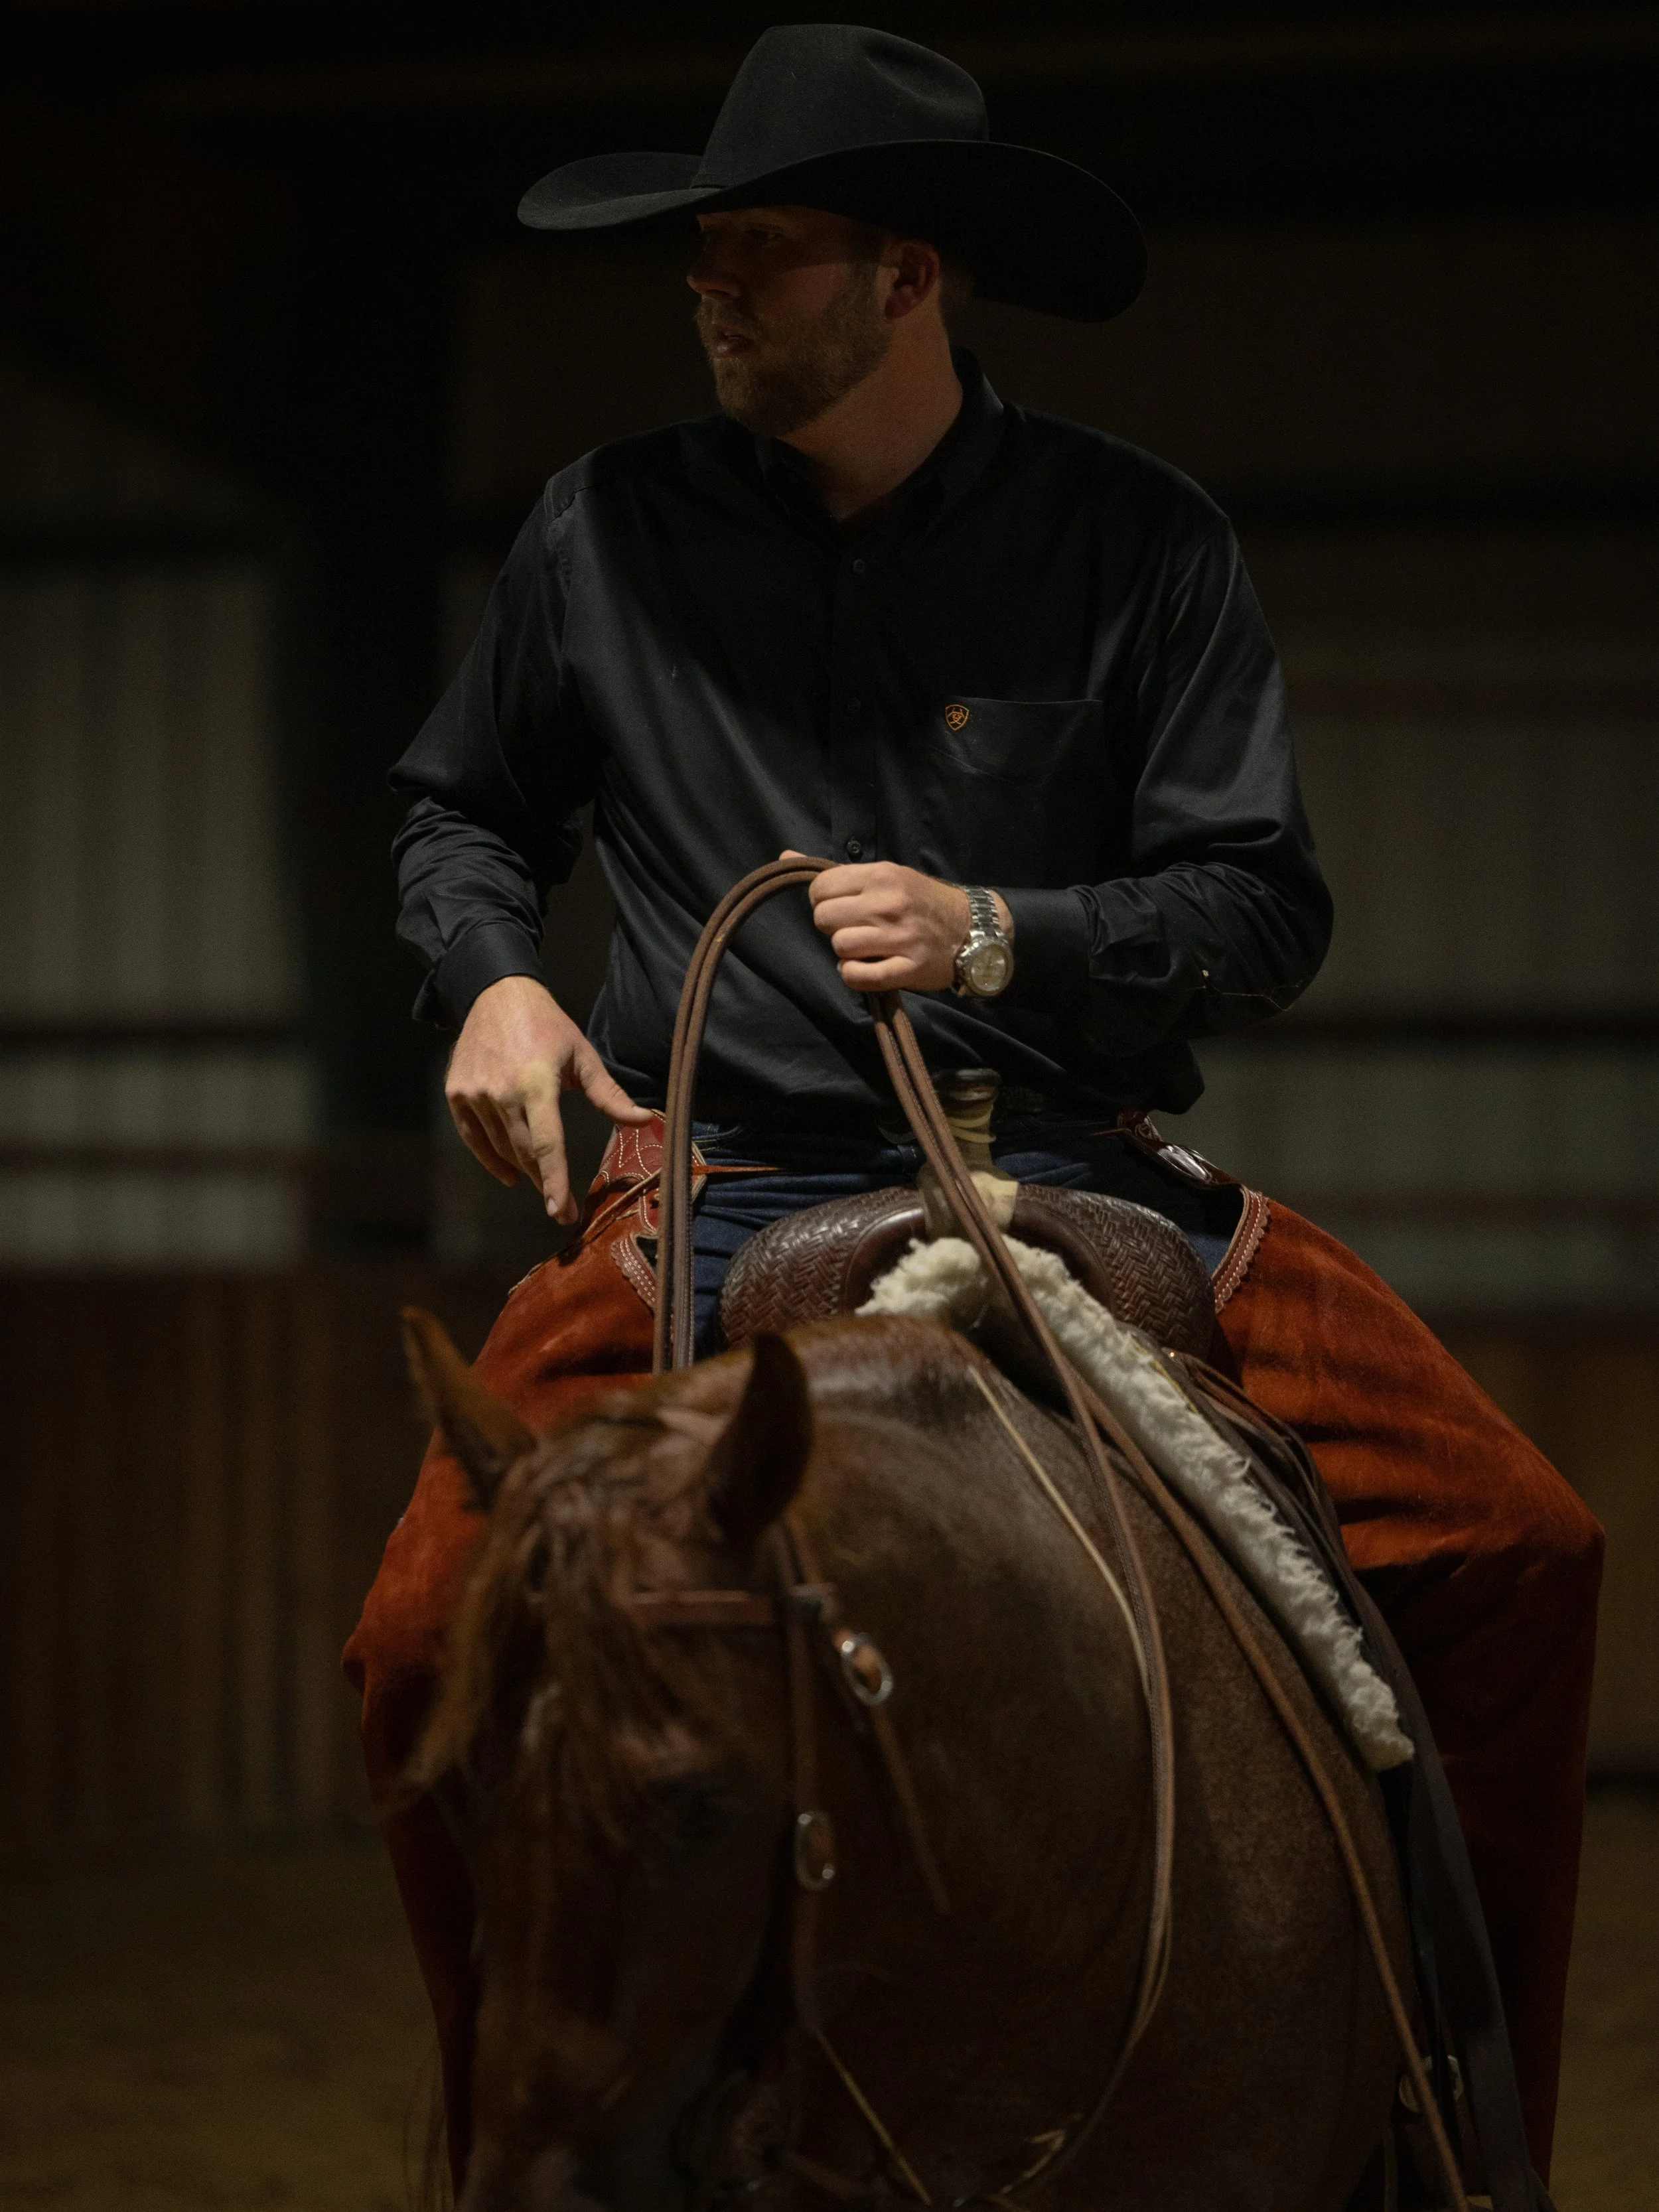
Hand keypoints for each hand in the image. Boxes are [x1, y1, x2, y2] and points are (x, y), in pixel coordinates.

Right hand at [445, 974, 652, 1223]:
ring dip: (522, 1170)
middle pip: (524, 1153)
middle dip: (545, 1184)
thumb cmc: (547, 1025)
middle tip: (562, 1207)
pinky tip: (510, 1175)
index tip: (562, 1211)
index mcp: (536, 1083)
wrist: (496, 994)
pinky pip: (473, 1138)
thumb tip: (645, 1121)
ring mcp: (474, 1094)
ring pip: (501, 1148)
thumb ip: (610, 1095)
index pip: (547, 1144)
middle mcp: (500, 1092)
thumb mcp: (583, 1056)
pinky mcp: (456, 1093)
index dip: (555, 1181)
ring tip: (543, 1184)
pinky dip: (491, 1160)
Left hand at [783, 853, 1011, 992]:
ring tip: (865, 947)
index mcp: (882, 875)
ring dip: (846, 951)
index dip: (822, 901)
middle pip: (824, 918)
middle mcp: (889, 903)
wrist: (972, 929)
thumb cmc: (922, 900)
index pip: (820, 888)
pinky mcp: (907, 968)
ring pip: (839, 947)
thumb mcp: (886, 875)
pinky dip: (854, 975)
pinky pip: (857, 977)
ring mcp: (899, 937)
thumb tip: (785, 857)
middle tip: (853, 928)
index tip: (839, 906)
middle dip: (832, 926)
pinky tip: (866, 968)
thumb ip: (836, 873)